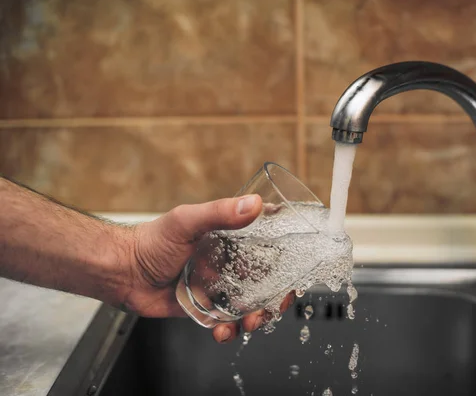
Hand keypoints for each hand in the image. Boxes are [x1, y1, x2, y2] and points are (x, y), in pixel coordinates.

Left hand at [119, 194, 295, 342]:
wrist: (122, 272)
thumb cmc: (151, 240)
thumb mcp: (187, 221)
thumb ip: (220, 213)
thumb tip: (255, 205)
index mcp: (230, 239)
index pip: (268, 248)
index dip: (285, 262)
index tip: (292, 274)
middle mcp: (228, 262)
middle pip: (265, 281)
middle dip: (274, 298)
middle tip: (273, 307)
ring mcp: (218, 286)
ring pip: (250, 305)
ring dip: (256, 317)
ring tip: (249, 322)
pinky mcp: (205, 307)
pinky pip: (226, 321)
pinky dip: (229, 330)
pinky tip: (222, 330)